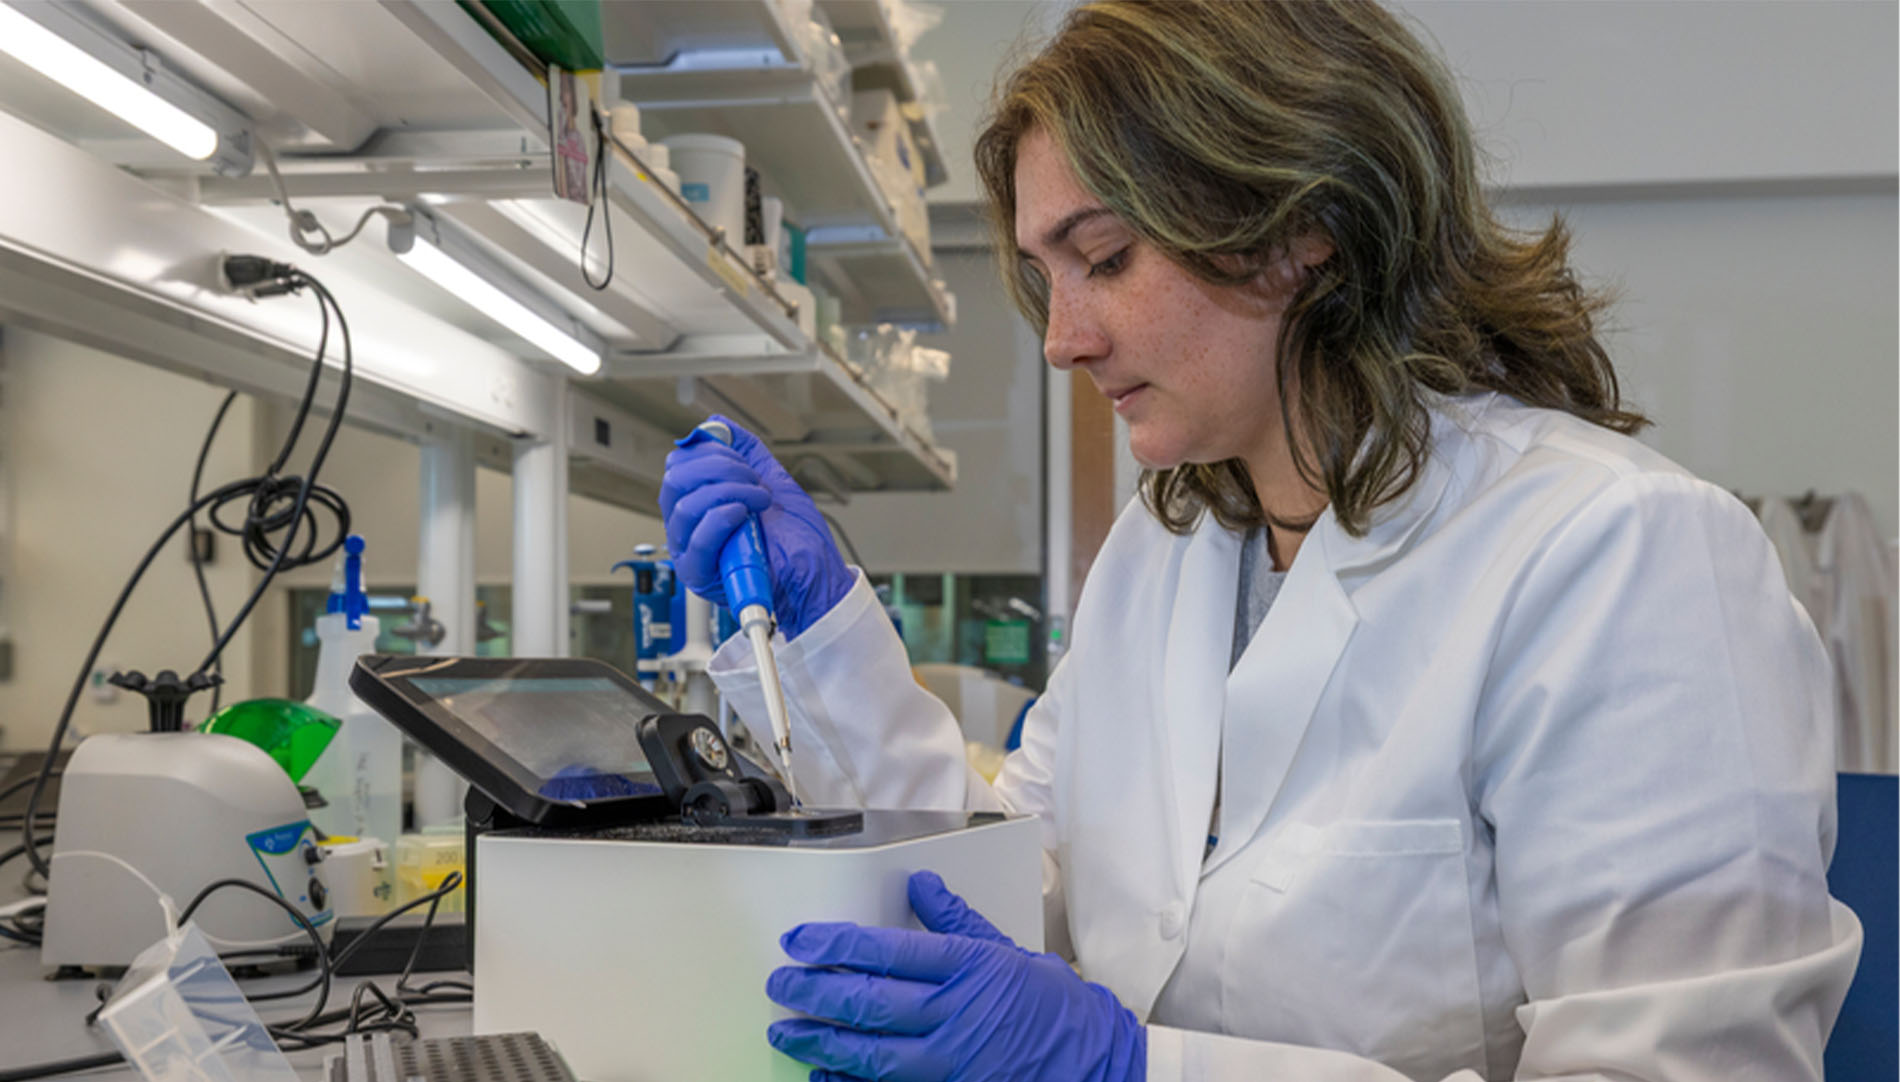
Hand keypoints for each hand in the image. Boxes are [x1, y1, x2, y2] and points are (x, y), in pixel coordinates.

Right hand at [658, 415, 852, 639]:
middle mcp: (689, 526)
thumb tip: (718, 424)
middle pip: (675, 480)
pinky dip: (721, 518)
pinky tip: (743, 515)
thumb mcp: (773, 482)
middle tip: (753, 480)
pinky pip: (696, 539)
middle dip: (719, 467)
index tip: (744, 461)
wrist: (816, 577)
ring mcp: (691, 550)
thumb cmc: (798, 540)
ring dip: (730, 492)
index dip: (710, 452)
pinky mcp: (700, 574)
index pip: (679, 465)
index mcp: (700, 503)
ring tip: (759, 502)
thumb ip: (746, 452)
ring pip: (685, 506)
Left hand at [765, 871, 1145, 1081]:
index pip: (890, 952)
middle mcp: (957, 1013)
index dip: (837, 945)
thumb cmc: (1052, 1005)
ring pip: (872, 1053)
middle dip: (815, 992)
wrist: (1094, 1062)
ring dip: (821, 1041)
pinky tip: (823, 1073)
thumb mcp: (1007, 950)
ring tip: (786, 1031)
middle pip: (871, 1002)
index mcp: (970, 968)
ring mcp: (952, 1060)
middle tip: (780, 982)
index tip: (800, 940)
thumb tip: (921, 884)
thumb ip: (958, 920)